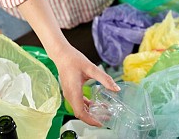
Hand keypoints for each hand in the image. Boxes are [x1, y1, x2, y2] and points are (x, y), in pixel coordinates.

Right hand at [17, 0, 119, 125]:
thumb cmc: (74, 60)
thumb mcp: (92, 68)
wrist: (62, 54)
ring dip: (90, 111)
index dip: (90, 120)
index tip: (101, 123)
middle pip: (80, 113)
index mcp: (74, 92)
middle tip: (105, 118)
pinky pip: (78, 102)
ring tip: (103, 111)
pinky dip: (86, 105)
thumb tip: (116, 88)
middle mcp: (70, 95)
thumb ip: (105, 79)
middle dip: (93, 117)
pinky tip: (95, 103)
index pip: (80, 112)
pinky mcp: (70, 91)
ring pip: (79, 108)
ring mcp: (69, 93)